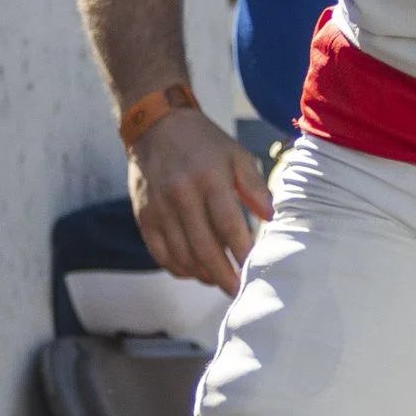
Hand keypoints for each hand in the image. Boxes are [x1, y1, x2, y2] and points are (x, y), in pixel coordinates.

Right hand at [126, 107, 274, 295]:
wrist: (156, 125)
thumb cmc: (204, 143)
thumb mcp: (236, 154)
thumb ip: (255, 187)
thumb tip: (272, 218)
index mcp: (209, 178)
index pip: (229, 226)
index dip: (243, 253)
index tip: (256, 271)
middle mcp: (181, 195)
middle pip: (205, 249)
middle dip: (225, 276)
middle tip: (239, 291)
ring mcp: (159, 208)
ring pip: (182, 256)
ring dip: (204, 275)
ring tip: (220, 281)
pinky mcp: (144, 216)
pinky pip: (161, 254)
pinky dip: (179, 269)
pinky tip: (194, 271)